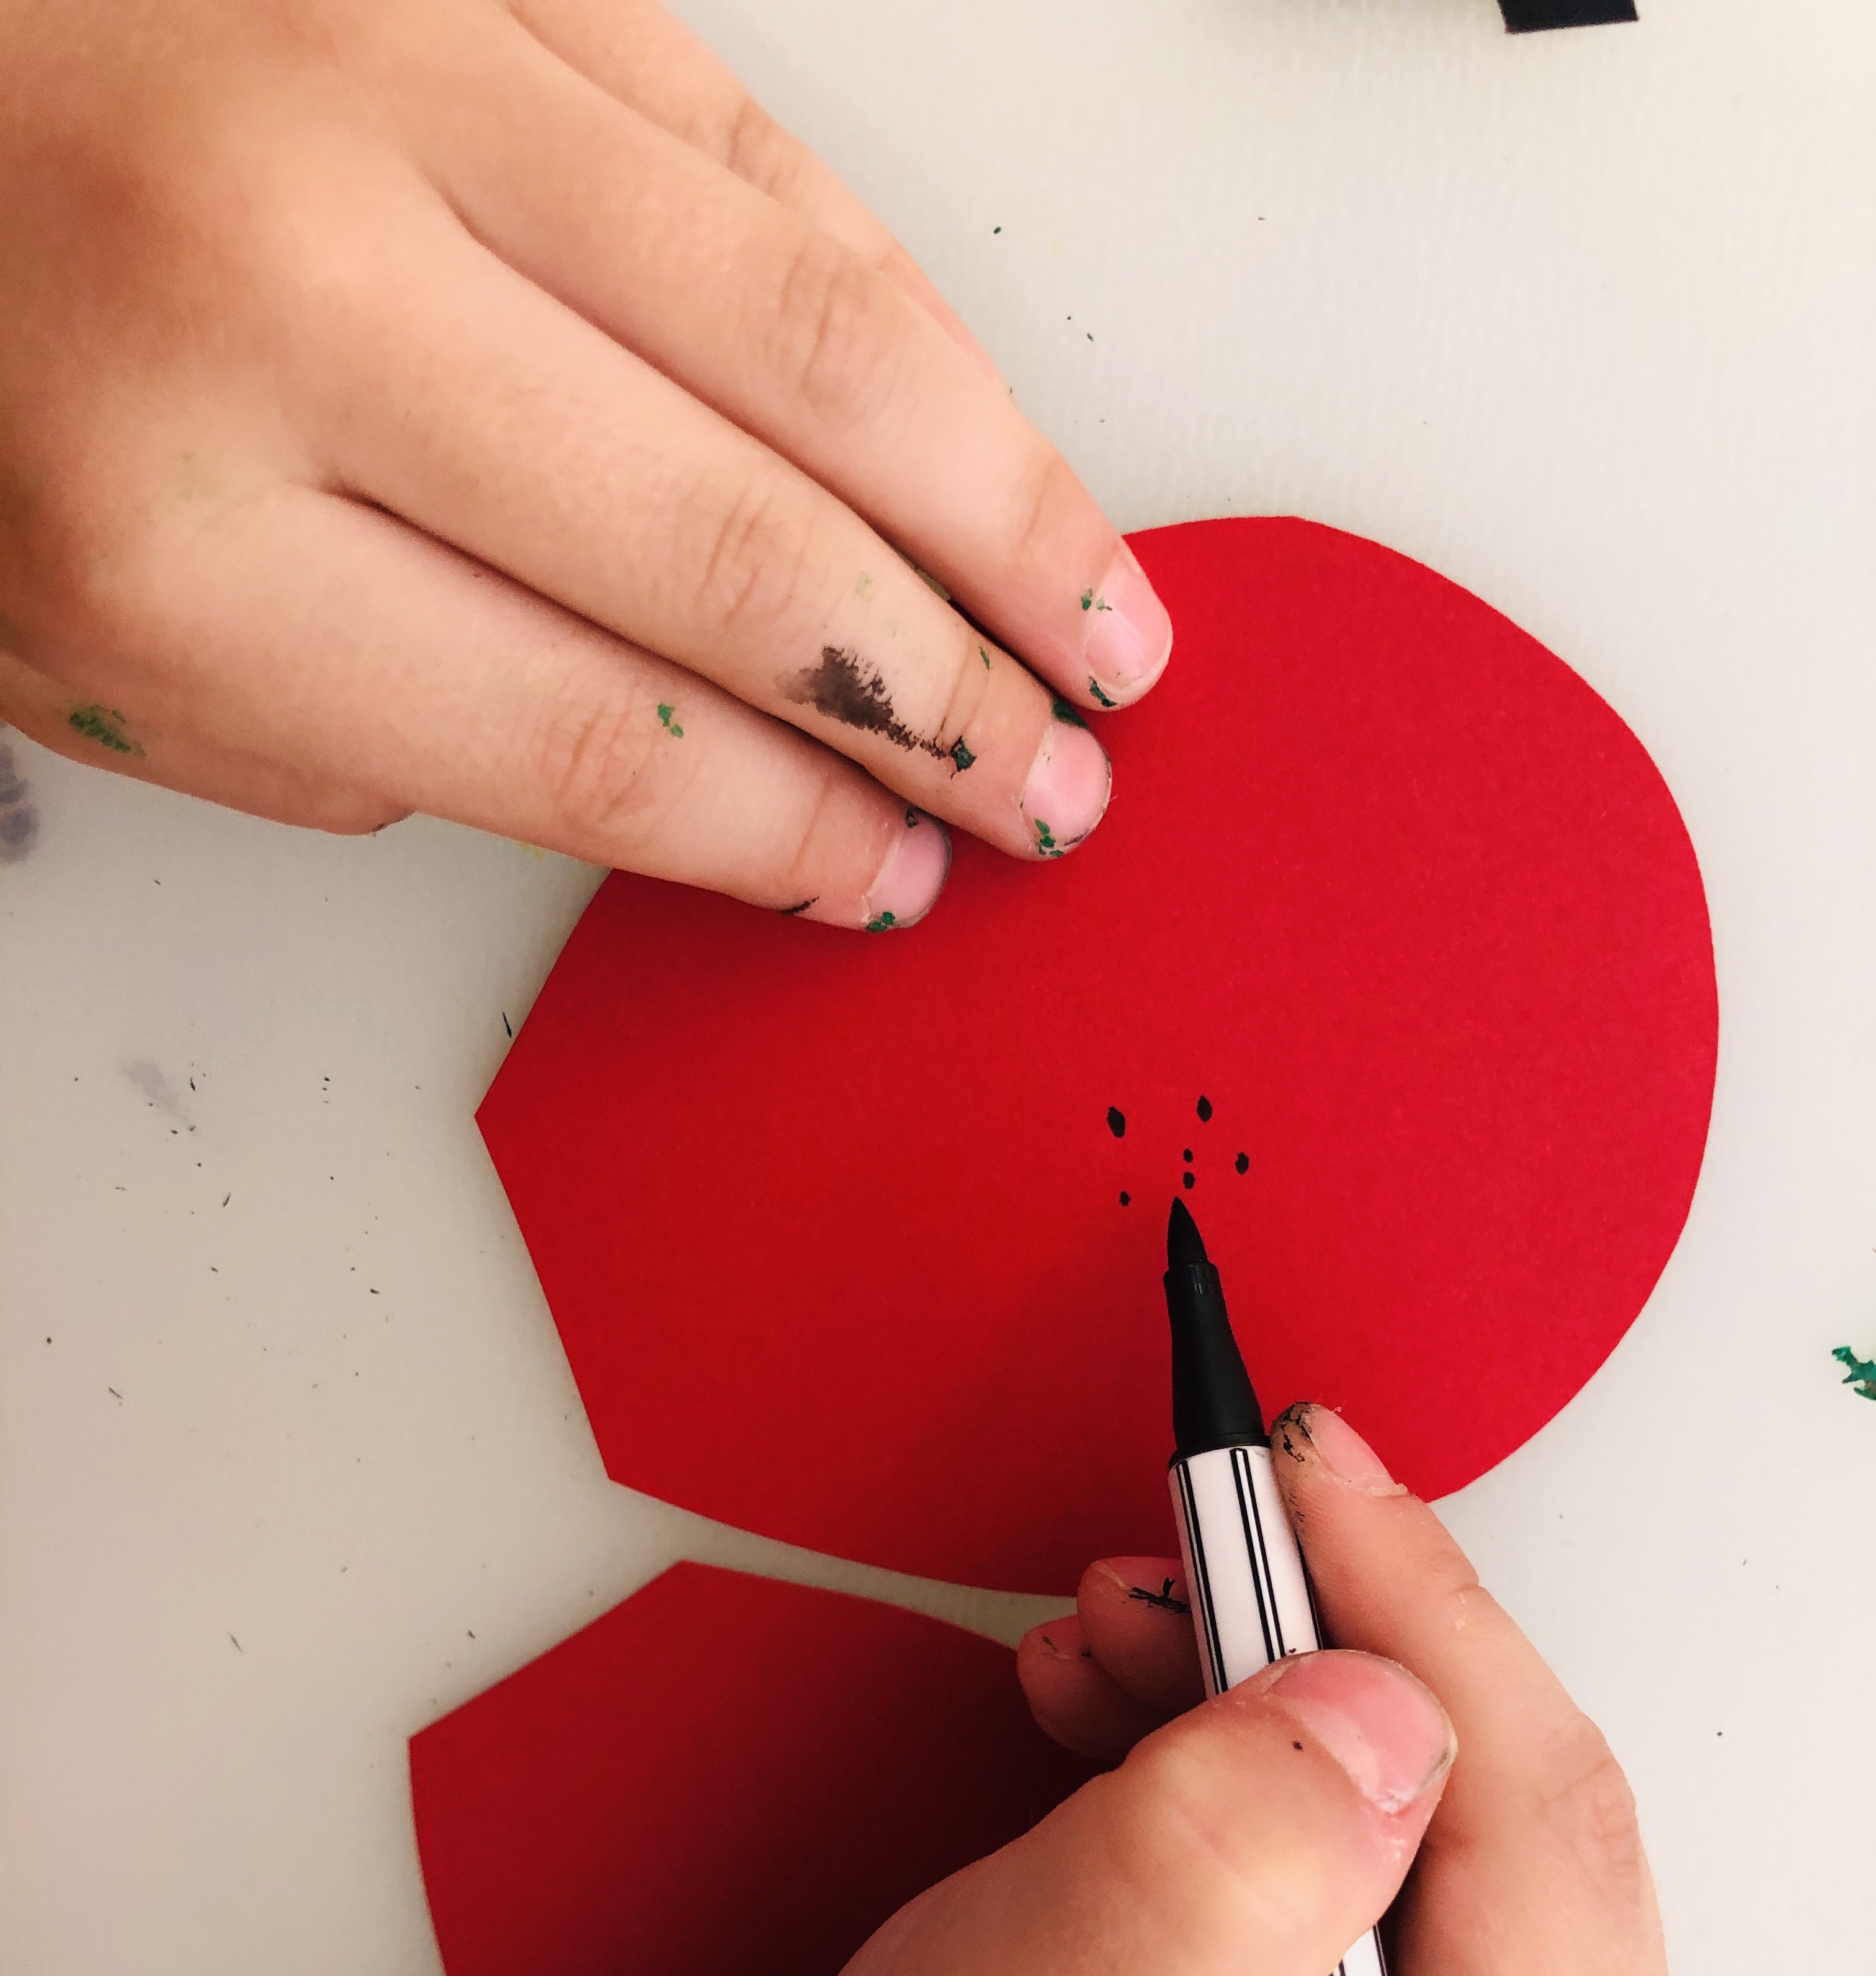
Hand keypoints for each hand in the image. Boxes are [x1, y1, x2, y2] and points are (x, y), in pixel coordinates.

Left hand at [0, 0, 1166, 927]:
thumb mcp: (94, 656)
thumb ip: (370, 742)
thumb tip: (678, 787)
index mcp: (176, 542)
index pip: (595, 737)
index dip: (791, 836)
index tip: (895, 875)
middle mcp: (298, 301)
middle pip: (737, 555)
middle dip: (943, 706)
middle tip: (1054, 787)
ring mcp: (404, 96)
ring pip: (812, 340)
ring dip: (1002, 513)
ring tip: (1106, 630)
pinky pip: (769, 159)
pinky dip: (914, 320)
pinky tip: (991, 436)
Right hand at [732, 1398, 1690, 1975]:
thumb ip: (1221, 1870)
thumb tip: (1376, 1701)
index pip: (1541, 1840)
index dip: (1421, 1617)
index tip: (1300, 1465)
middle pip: (1523, 1804)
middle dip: (1344, 1640)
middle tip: (1198, 1532)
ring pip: (1465, 1780)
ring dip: (1292, 1672)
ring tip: (1121, 1635)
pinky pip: (1418, 1806)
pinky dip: (1282, 1722)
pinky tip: (1148, 1694)